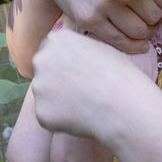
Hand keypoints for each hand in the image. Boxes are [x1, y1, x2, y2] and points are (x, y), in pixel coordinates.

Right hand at [29, 0, 161, 52]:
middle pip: (153, 14)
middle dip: (156, 22)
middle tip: (153, 22)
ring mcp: (102, 6)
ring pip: (138, 30)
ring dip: (146, 35)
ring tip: (145, 32)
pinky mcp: (90, 19)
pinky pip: (119, 40)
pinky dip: (135, 47)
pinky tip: (140, 46)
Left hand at [30, 30, 154, 142]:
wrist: (122, 105)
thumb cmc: (118, 76)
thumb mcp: (99, 48)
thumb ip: (78, 49)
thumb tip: (72, 55)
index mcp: (56, 40)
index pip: (51, 50)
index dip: (65, 64)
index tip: (79, 73)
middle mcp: (42, 60)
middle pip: (44, 72)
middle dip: (57, 81)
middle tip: (82, 91)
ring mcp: (39, 86)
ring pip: (45, 96)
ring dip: (60, 102)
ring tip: (86, 105)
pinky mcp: (40, 111)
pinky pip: (49, 117)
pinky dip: (61, 120)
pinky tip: (81, 118)